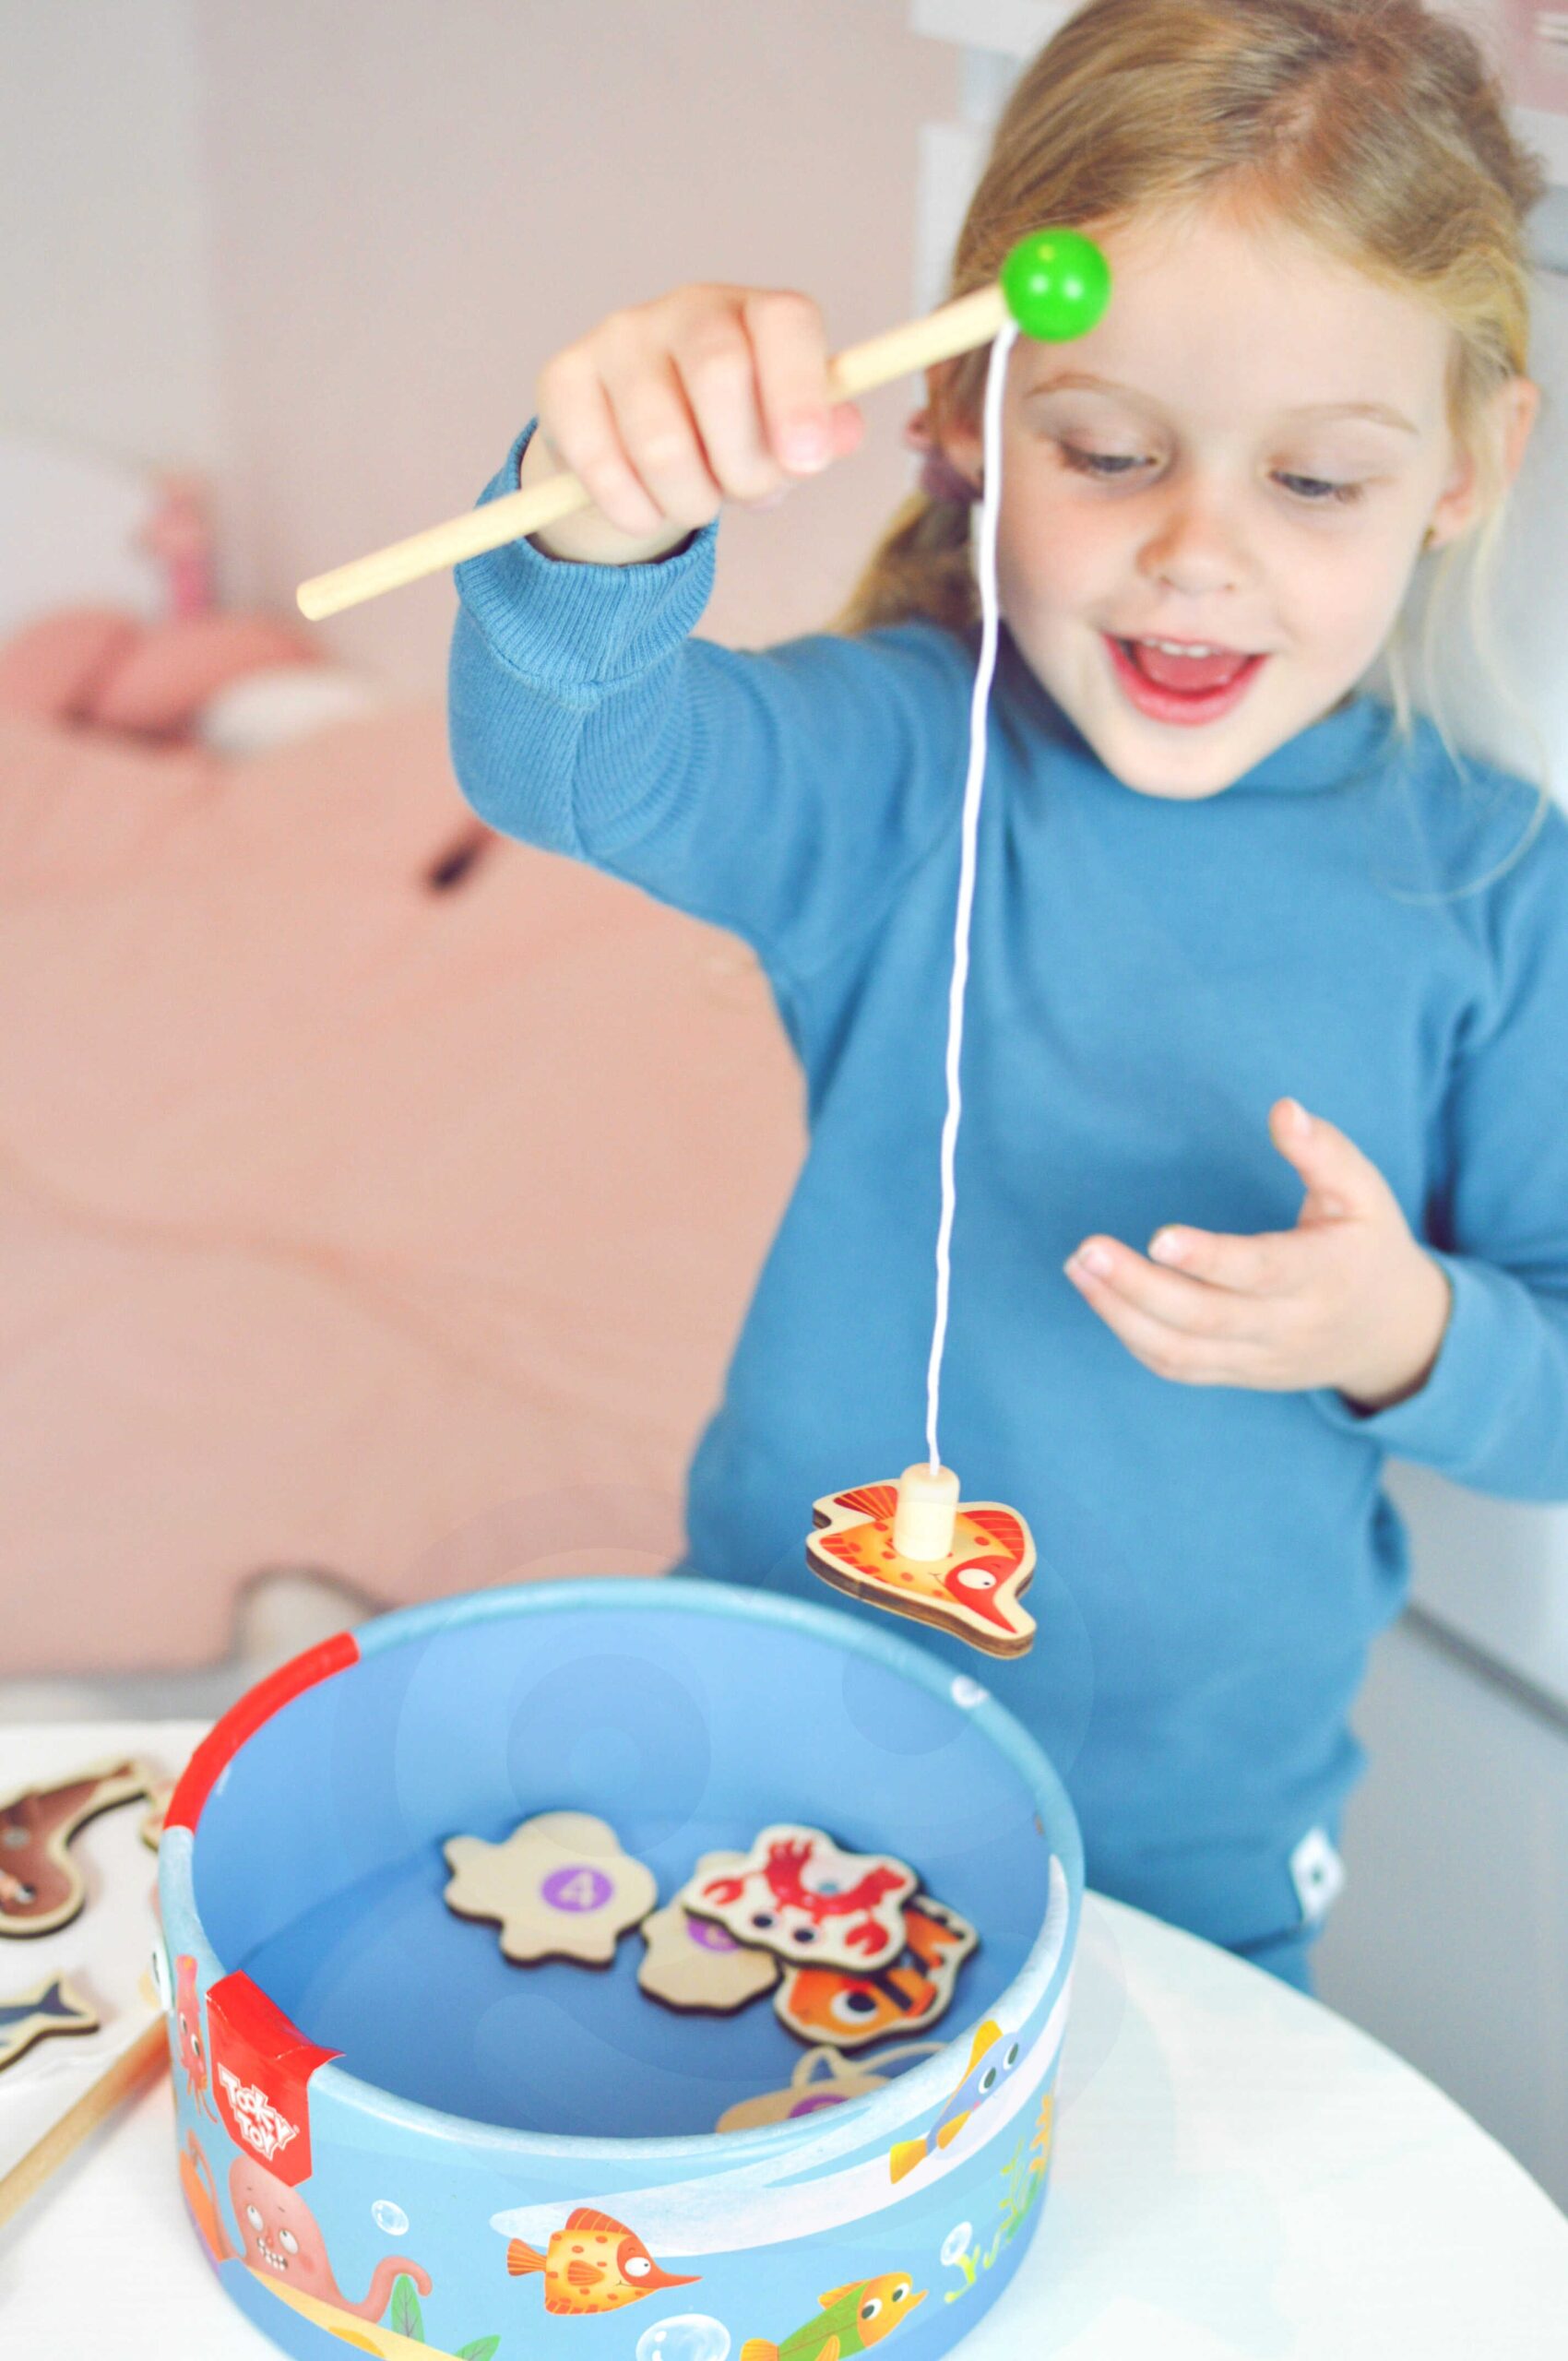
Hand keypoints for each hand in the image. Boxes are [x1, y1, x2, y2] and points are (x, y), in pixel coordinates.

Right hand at [522, 283, 864, 564]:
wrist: (632, 439)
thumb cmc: (726, 434)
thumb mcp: (781, 436)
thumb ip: (820, 435)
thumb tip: (843, 432)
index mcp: (755, 313)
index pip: (787, 323)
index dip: (800, 392)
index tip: (805, 462)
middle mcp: (686, 308)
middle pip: (721, 376)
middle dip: (742, 466)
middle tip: (740, 495)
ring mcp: (619, 338)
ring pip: (660, 439)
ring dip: (687, 501)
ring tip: (693, 504)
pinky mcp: (563, 378)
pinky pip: (600, 464)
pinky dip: (632, 509)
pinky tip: (643, 509)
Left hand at [1064, 1098, 1453, 1410]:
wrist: (1389, 1332)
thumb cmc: (1366, 1243)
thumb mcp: (1364, 1192)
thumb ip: (1323, 1150)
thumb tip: (1283, 1108)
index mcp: (1326, 1275)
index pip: (1261, 1272)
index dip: (1209, 1259)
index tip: (1158, 1237)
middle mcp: (1291, 1325)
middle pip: (1206, 1319)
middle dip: (1138, 1288)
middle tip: (1085, 1251)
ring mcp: (1262, 1358)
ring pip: (1182, 1353)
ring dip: (1121, 1314)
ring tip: (1077, 1268)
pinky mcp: (1238, 1373)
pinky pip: (1178, 1367)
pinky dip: (1132, 1336)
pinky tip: (1100, 1296)